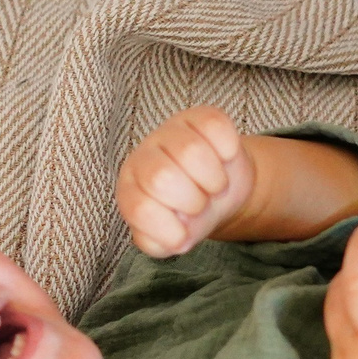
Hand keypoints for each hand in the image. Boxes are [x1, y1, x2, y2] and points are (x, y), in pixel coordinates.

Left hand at [117, 106, 257, 256]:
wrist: (219, 191)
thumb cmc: (190, 216)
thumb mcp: (173, 238)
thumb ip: (163, 242)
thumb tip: (176, 235)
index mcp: (130, 192)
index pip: (139, 208)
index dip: (169, 228)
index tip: (183, 231)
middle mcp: (143, 158)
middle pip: (162, 177)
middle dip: (192, 201)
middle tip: (200, 203)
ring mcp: (169, 133)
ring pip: (191, 151)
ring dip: (214, 180)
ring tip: (213, 186)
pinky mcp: (199, 116)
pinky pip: (216, 126)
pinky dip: (227, 150)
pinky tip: (223, 159)